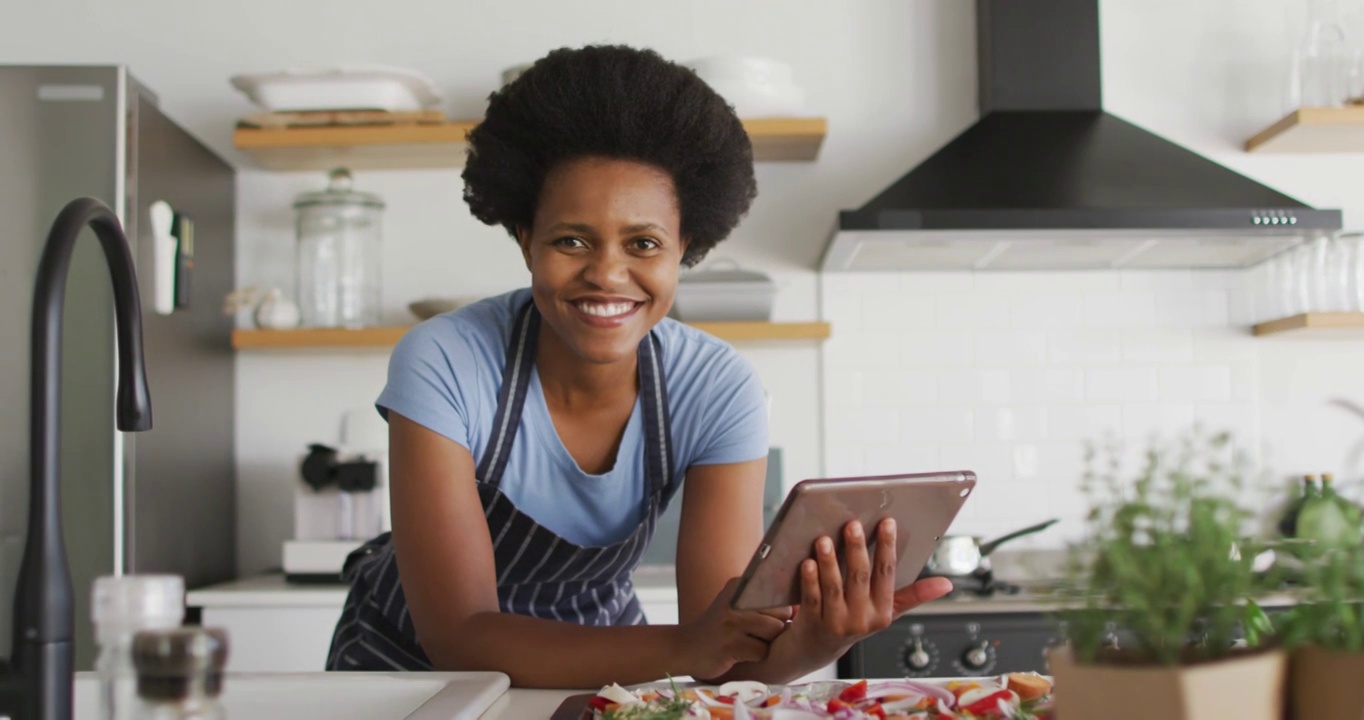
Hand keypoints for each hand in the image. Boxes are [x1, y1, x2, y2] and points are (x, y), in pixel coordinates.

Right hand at [677, 578, 789, 681]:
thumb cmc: (720, 628)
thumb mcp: (735, 604)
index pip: (777, 591)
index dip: (783, 607)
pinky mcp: (730, 644)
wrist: (686, 647)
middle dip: (777, 627)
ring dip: (767, 642)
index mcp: (739, 585)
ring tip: (749, 642)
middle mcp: (736, 600)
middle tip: (758, 633)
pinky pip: (762, 651)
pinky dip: (756, 656)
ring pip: (774, 631)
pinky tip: (741, 653)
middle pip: (781, 612)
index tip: (778, 616)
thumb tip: (798, 607)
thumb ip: (763, 601)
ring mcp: (732, 622)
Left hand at [790, 519, 952, 658]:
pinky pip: (812, 598)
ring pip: (833, 587)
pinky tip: (807, 562)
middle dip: (857, 549)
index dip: (887, 547)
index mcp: (882, 612)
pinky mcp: (812, 623)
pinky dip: (810, 579)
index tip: (887, 522)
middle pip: (860, 577)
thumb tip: (947, 584)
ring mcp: (836, 623)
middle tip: (852, 524)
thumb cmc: (853, 621)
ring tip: (825, 539)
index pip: (887, 574)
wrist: (817, 648)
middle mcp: (861, 619)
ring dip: (829, 562)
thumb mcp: (886, 611)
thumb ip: (914, 595)